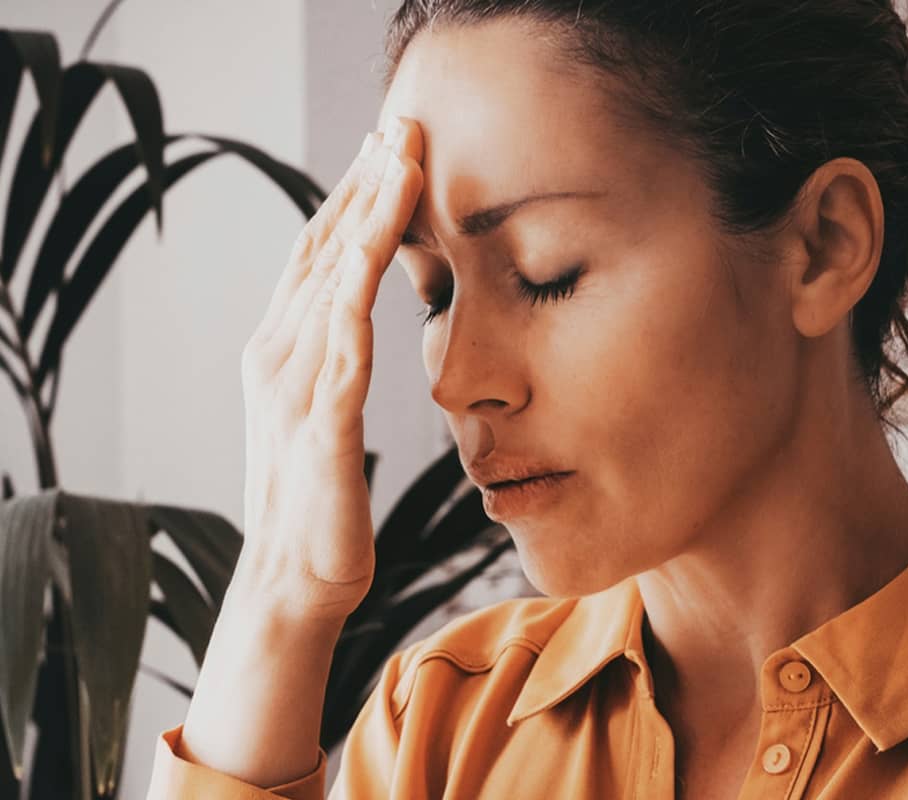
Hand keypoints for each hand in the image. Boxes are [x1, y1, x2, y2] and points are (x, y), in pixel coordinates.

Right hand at [235, 114, 423, 621]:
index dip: (351, 199)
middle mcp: (278, 356)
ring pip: (334, 281)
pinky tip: (381, 247)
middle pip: (322, 250)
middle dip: (361, 184)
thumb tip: (360, 321)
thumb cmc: (319, 501)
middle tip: (398, 123)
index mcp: (282, 352)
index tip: (386, 148)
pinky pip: (343, 346)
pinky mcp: (321, 426)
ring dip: (368, 216)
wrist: (292, 579)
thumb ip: (336, 362)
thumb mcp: (325, 415)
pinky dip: (359, 290)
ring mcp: (294, 388)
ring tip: (403, 160)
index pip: (318, 258)